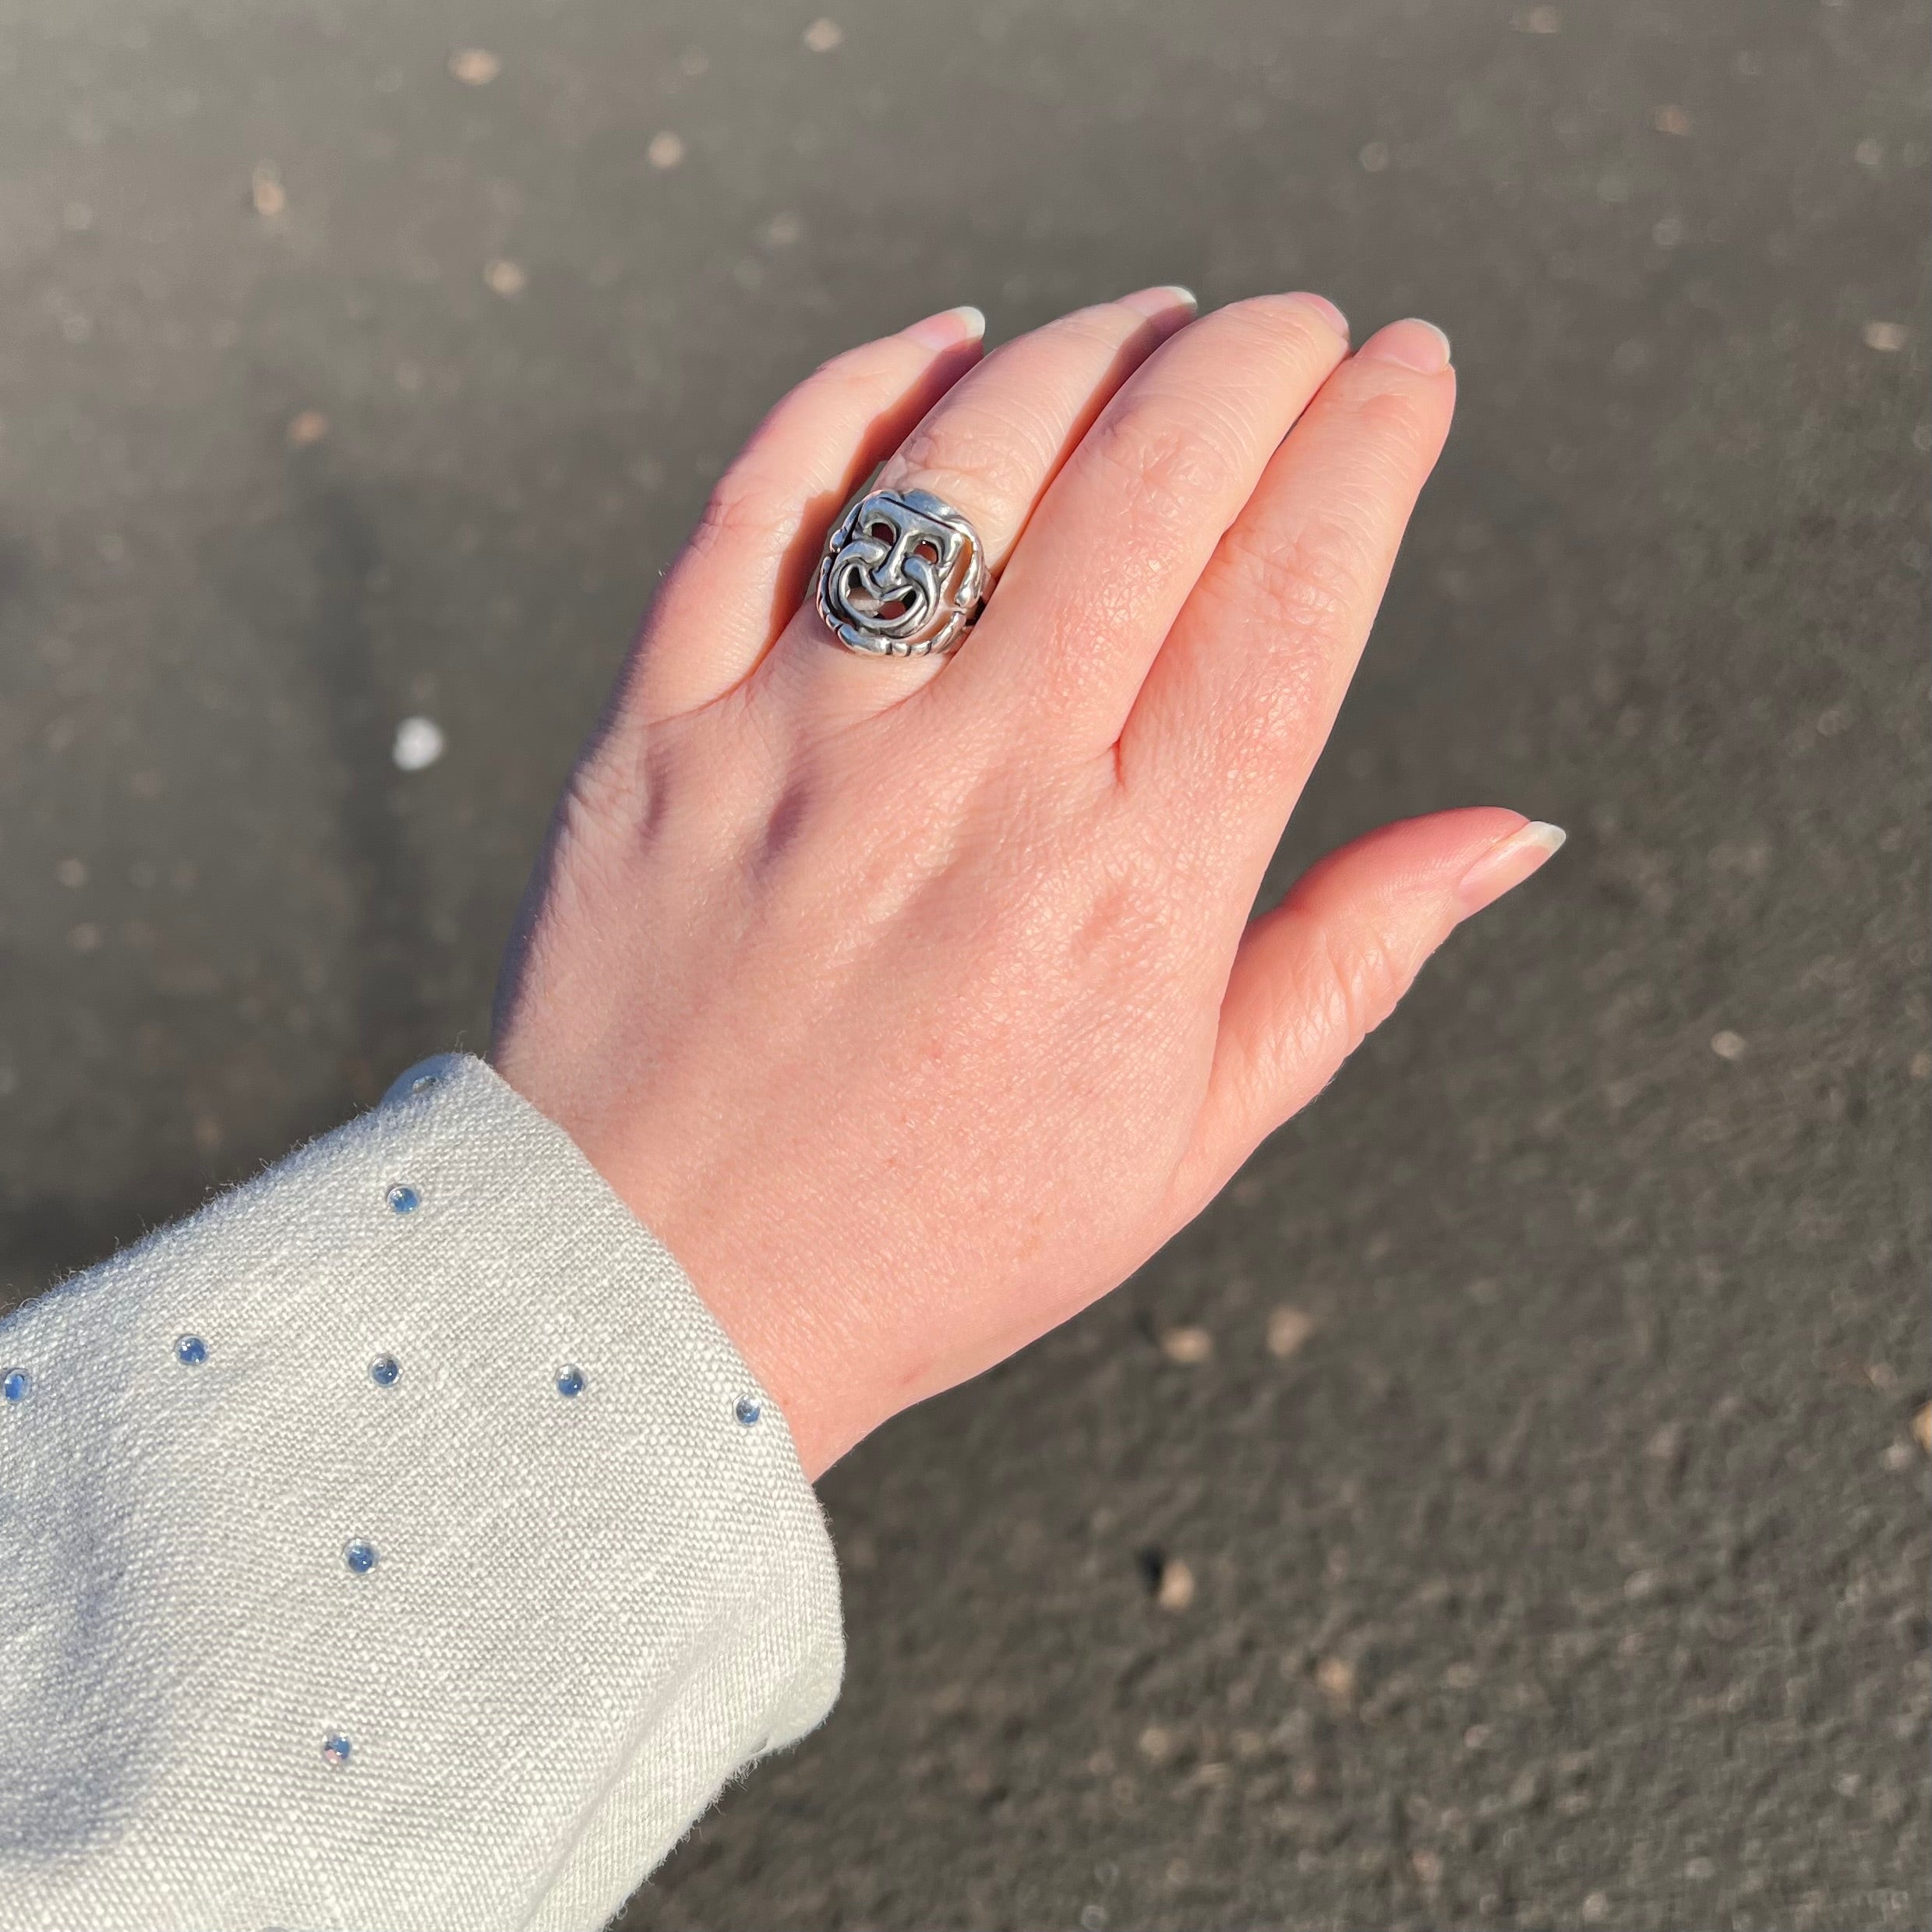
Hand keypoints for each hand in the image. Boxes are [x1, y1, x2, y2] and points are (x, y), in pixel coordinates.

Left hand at [490, 289, 1561, 1478]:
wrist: (653, 1296)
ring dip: (1087, 354)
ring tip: (1152, 327)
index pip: (1292, 600)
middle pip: (1152, 489)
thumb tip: (1510, 830)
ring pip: (971, 464)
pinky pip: (765, 501)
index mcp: (1133, 899)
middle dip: (1257, 364)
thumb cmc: (939, 1235)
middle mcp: (978, 794)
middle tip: (1300, 330)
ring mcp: (805, 749)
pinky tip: (948, 349)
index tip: (1411, 369)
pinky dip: (863, 393)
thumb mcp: (1183, 1140)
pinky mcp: (661, 734)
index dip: (1372, 449)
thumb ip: (1346, 964)